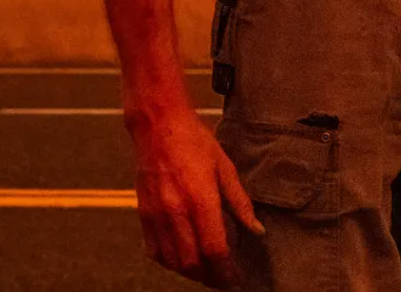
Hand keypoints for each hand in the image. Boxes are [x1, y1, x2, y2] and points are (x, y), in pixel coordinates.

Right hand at [128, 106, 263, 289]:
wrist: (158, 125)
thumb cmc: (195, 141)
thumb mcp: (225, 167)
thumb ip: (240, 202)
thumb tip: (256, 230)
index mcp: (200, 200)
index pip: (215, 250)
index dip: (227, 271)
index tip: (237, 279)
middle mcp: (176, 212)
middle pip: (193, 262)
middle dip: (211, 277)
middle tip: (225, 279)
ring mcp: (157, 215)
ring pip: (173, 261)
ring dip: (191, 272)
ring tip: (207, 272)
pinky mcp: (144, 213)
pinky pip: (155, 250)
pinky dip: (170, 262)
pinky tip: (182, 259)